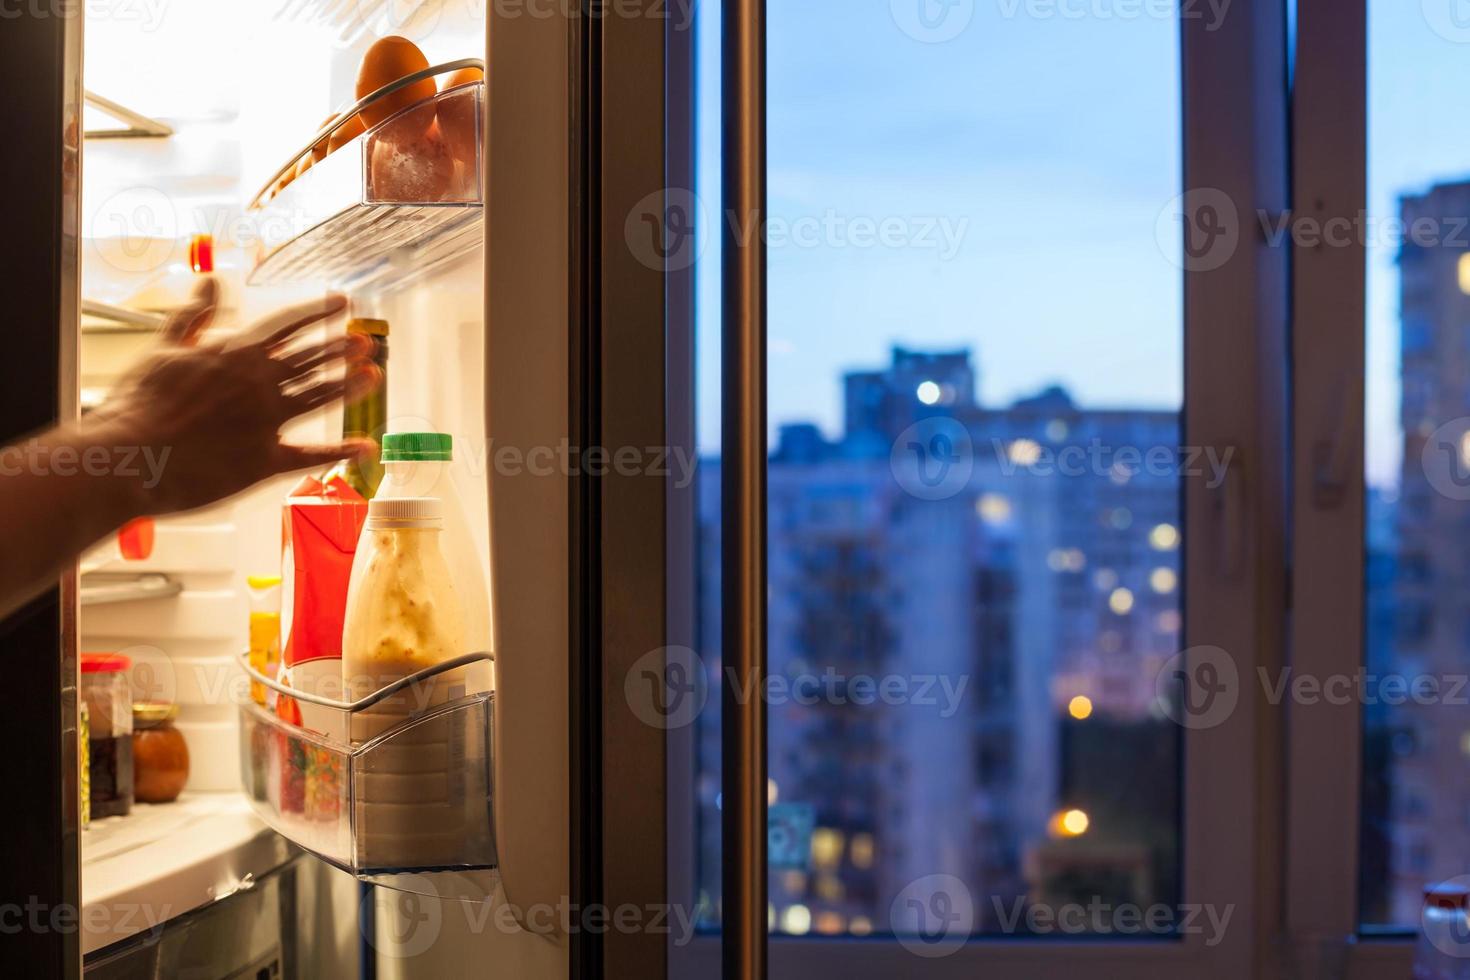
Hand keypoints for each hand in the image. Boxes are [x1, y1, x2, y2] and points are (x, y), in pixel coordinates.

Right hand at [87, 278, 382, 515]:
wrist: (126, 456)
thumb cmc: (139, 403)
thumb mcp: (165, 348)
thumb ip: (195, 315)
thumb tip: (212, 280)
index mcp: (236, 354)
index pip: (288, 324)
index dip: (318, 311)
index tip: (342, 301)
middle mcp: (259, 384)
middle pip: (313, 359)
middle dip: (341, 348)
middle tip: (366, 340)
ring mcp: (267, 422)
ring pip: (320, 397)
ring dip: (350, 385)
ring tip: (374, 373)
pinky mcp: (265, 460)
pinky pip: (311, 455)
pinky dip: (341, 452)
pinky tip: (365, 446)